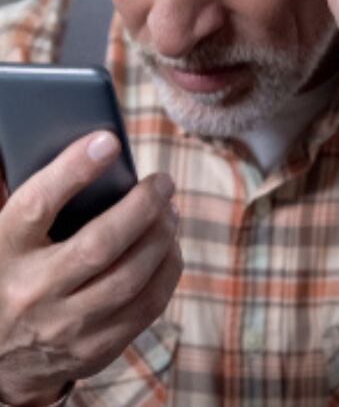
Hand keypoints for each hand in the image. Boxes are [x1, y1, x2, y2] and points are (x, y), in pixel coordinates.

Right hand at [0, 132, 180, 404]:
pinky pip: (147, 306)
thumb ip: (44, 206)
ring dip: (162, 238)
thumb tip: (102, 155)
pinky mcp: (94, 350)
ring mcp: (63, 327)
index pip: (36, 205)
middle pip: (99, 244)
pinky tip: (168, 249)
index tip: (108, 140)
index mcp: (2, 252)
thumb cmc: (11, 276)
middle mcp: (30, 291)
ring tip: (170, 212)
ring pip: (131, 277)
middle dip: (142, 207)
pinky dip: (166, 271)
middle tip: (163, 182)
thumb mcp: (6, 239)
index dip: (73, 169)